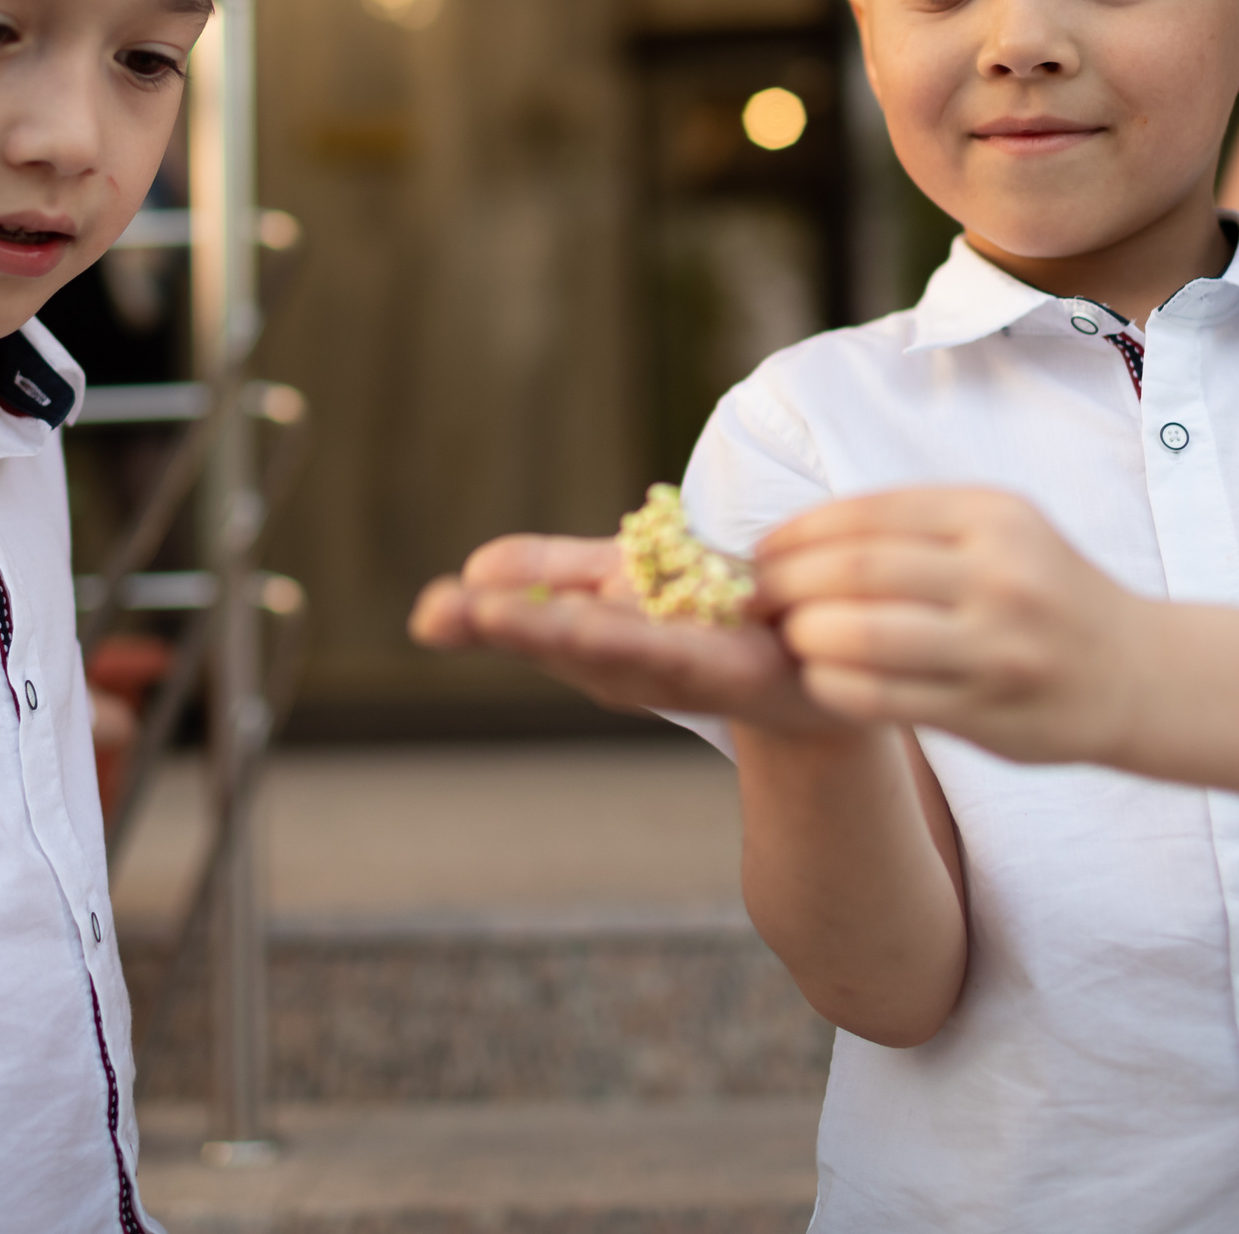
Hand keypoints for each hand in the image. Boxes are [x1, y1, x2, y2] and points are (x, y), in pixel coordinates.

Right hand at [409, 533, 841, 733]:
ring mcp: (672, 671)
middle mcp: (622, 663)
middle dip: (500, 625)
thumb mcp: (621, 582)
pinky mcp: (724, 669)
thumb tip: (474, 569)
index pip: (524, 622)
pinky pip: (675, 651)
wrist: (809, 655)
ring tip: (490, 615)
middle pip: (553, 638)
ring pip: (604, 648)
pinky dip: (633, 641)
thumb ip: (550, 574)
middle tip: (437, 614)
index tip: (429, 612)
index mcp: (590, 638)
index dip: (475, 618)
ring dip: (549, 633)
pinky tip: (591, 626)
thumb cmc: (706, 613)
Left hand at [756, 487, 1152, 764]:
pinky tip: (819, 676)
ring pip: (863, 635)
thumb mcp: (1001, 533)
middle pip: (857, 570)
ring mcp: (996, 647)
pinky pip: (884, 697)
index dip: (798, 532)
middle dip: (787, 583)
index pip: (867, 513)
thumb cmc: (1046, 594)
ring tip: (784, 636)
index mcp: (993, 517)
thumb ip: (916, 529)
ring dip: (803, 635)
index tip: (761, 550)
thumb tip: (799, 538)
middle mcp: (999, 575)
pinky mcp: (988, 712)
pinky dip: (834, 684)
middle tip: (754, 597)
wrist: (1139, 674)